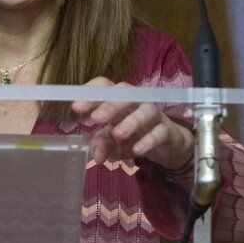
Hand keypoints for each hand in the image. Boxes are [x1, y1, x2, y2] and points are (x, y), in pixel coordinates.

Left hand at [72, 77, 194, 172]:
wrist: (166, 145)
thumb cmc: (134, 136)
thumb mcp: (113, 143)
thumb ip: (102, 144)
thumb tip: (96, 155)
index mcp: (118, 100)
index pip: (105, 87)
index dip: (90, 93)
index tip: (76, 108)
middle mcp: (136, 102)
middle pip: (124, 94)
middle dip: (109, 105)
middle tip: (95, 118)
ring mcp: (153, 114)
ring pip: (145, 110)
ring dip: (131, 121)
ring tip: (117, 134)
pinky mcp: (167, 130)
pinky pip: (159, 132)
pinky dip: (148, 140)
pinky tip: (137, 150)